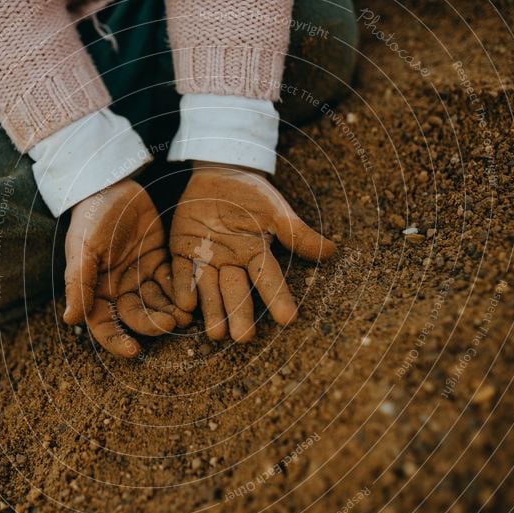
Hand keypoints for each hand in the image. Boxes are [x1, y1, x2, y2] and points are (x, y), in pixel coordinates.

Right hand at [63, 178, 189, 356]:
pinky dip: (181, 290)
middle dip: (153, 323)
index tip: (133, 350)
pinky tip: (191, 296)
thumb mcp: (82, 248)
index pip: (105, 325)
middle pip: (136, 316)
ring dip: (170, 312)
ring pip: (157, 303)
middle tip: (170, 324)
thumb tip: (71, 319)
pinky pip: (172, 282)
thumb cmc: (91, 218)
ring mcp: (140, 276)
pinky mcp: (159, 262)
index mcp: (96, 290)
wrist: (112, 185)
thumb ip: (78, 283)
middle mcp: (119, 288)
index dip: (117, 340)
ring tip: (184, 316)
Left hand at [170, 162, 334, 341]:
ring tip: (215, 334)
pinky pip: (181, 271)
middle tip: (244, 338)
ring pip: (209, 288)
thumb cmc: (253, 194)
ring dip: (212, 309)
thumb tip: (332, 251)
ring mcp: (207, 259)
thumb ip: (298, 233)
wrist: (220, 173)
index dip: (277, 298)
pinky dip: (183, 286)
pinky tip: (185, 304)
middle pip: (237, 291)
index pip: (269, 279)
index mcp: (256, 255)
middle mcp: (232, 263)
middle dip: (240, 314)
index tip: (288, 319)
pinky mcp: (183, 250)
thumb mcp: (276, 211)